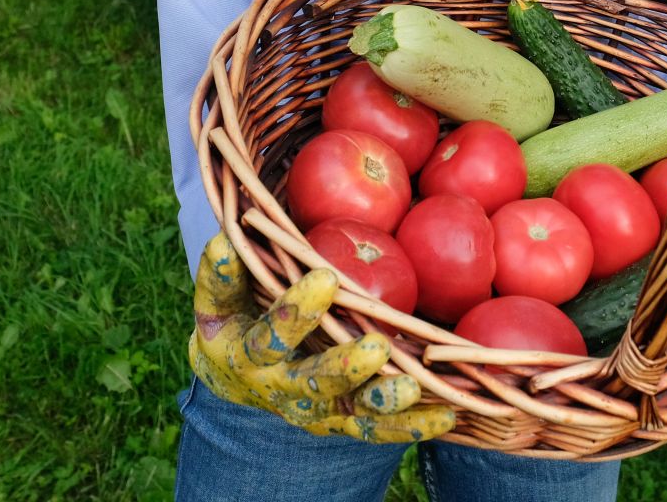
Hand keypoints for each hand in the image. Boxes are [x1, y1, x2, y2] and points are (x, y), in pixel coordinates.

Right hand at [188, 232, 455, 442]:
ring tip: (415, 387)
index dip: (296, 311)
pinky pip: (379, 429)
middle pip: (315, 382)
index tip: (324, 278)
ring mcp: (318, 410)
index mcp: (251, 357)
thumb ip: (222, 275)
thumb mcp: (218, 302)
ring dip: (385, 402)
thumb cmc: (236, 322)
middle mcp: (284, 389)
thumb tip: (227, 238)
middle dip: (346, 367)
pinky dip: (411, 425)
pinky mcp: (345, 422)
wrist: (237, 379)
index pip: (272, 335)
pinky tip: (447, 416)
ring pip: (353, 412)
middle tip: (377, 347)